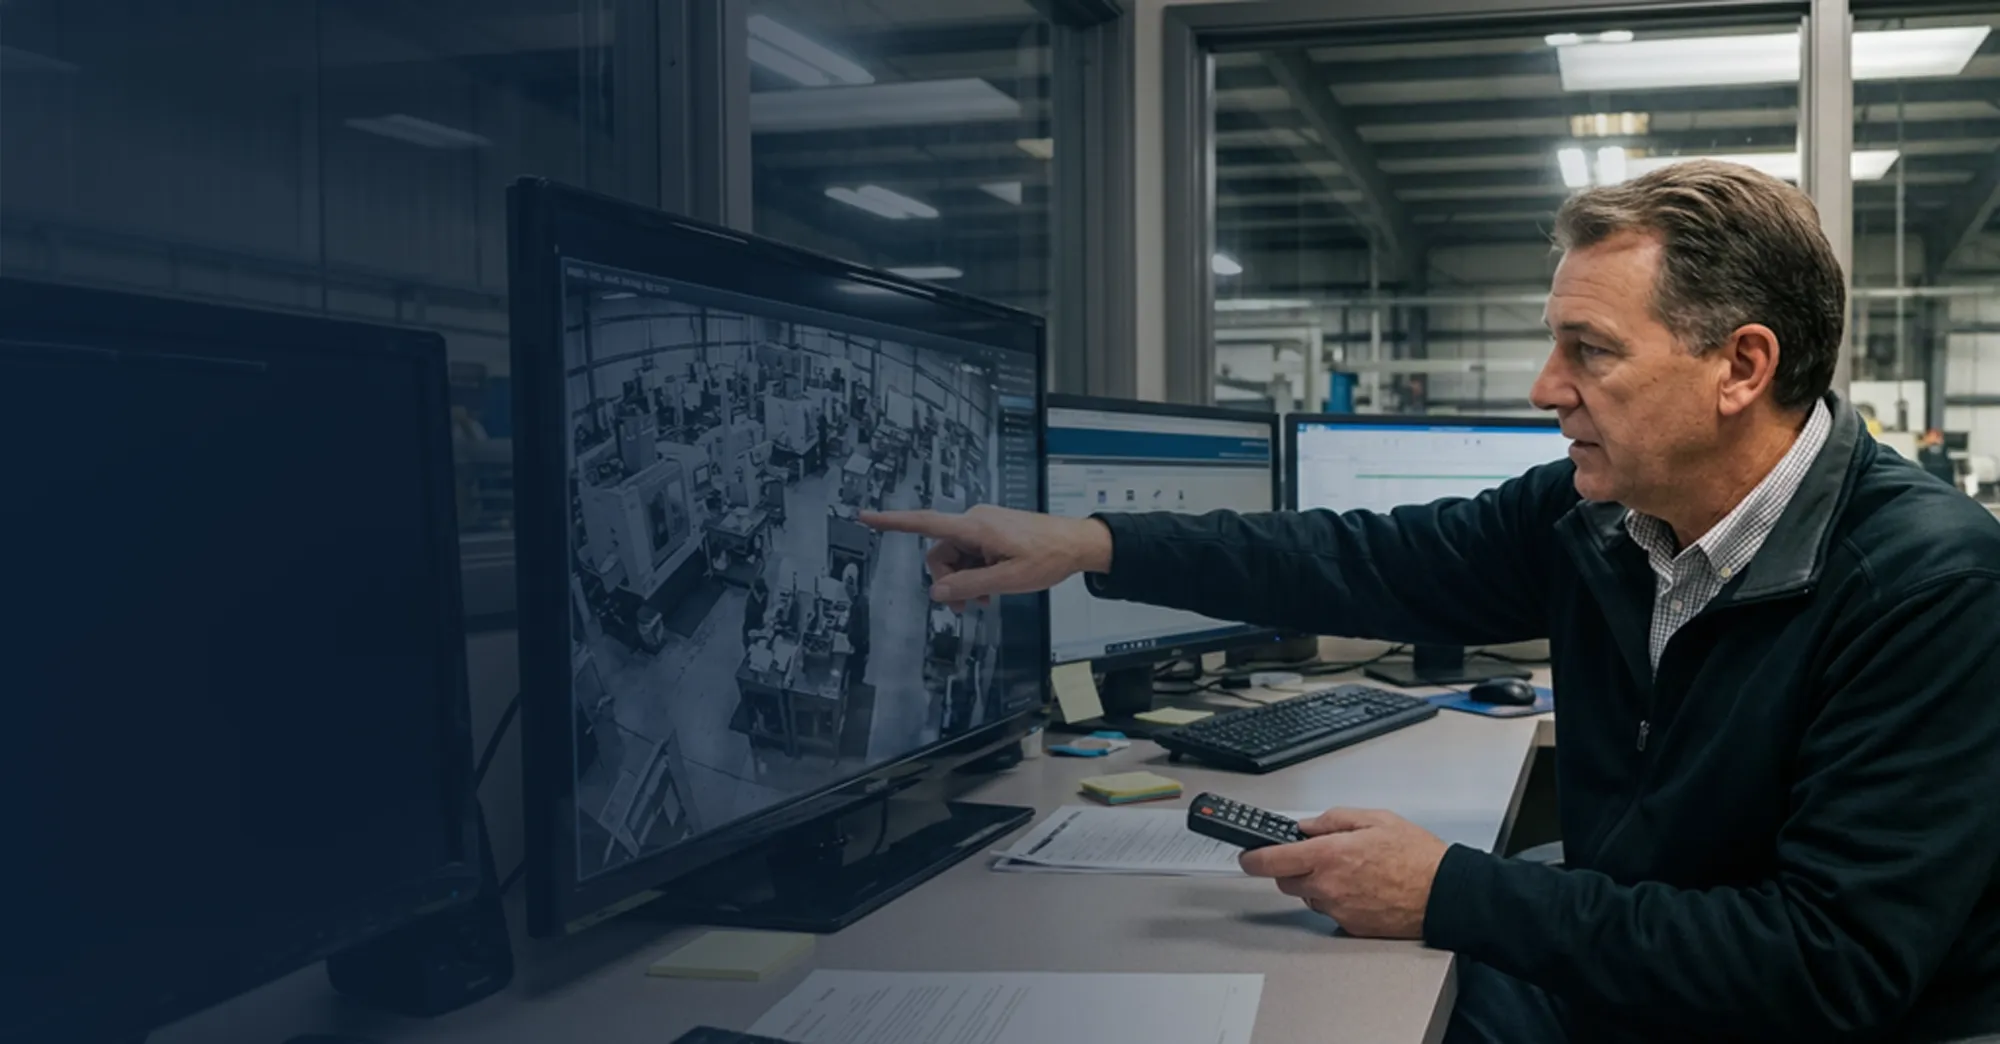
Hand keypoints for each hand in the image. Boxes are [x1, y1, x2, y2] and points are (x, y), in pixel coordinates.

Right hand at [859, 505, 1111, 610]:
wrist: (1078, 544)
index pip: (925, 523)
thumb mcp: (1007, 579)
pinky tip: (992, 587)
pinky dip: (976, 571)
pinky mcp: (992, 531)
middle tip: (969, 606)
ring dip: (964, 580)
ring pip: (956, 556)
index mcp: (974, 526)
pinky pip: (972, 553)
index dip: (892, 522)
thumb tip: (937, 592)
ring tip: (986, 598)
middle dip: (949, 580)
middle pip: (941, 553)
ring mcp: (983, 525)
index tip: (864, 517)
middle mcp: (974, 521)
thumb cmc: (1047, 558)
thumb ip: (968, 585)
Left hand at [1237, 809, 1448, 938]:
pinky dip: (1338, 900)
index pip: (1272, 860)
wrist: (1446, 895)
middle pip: (1285, 881)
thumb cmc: (1417, 857)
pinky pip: (1331, 911)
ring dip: (1317, 884)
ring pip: (1309, 896)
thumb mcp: (1375, 819)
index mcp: (1330, 854)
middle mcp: (1328, 885)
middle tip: (1315, 855)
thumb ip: (1333, 820)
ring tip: (1351, 871)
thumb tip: (1307, 826)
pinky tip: (1362, 889)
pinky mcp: (1351, 927)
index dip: (1253, 858)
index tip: (1247, 855)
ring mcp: (1338, 910)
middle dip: (1291, 867)